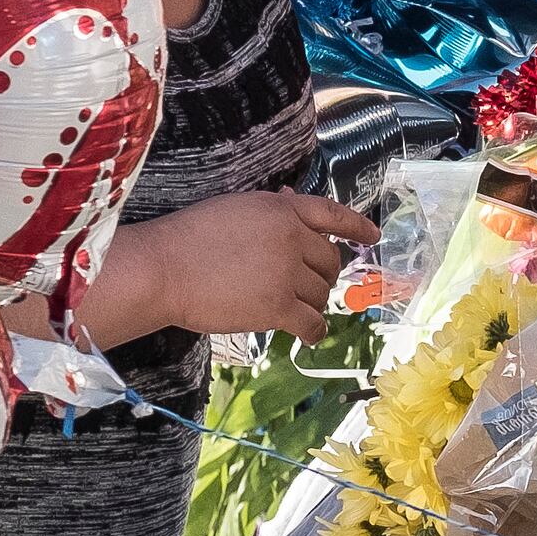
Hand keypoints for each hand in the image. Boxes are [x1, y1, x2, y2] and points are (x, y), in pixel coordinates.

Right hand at [92, 191, 377, 346]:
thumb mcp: (235, 207)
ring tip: (293, 307)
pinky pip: (313, 324)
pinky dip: (314, 332)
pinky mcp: (278, 308)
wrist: (163, 269)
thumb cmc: (188, 237)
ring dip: (312, 302)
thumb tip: (294, 201)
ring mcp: (288, 274)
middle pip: (329, 261)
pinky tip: (308, 335)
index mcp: (283, 210)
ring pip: (321, 294)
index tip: (373, 236)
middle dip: (323, 274)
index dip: (356, 226)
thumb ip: (270, 209)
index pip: (332, 214)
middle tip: (305, 285)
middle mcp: (293, 239)